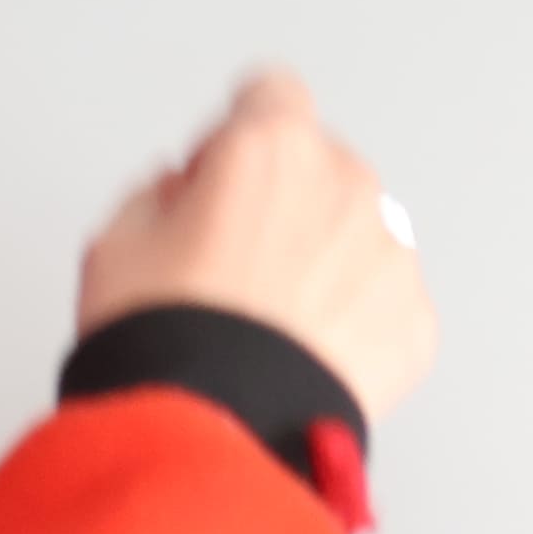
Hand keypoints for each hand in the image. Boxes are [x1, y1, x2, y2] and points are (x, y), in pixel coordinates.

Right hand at [76, 69, 436, 434]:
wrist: (212, 438)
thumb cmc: (161, 341)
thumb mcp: (117, 240)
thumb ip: (163, 191)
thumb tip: (185, 194)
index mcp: (272, 148)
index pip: (270, 95)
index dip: (235, 133)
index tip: (222, 164)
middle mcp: (347, 187)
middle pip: (319, 167)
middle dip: (284, 201)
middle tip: (233, 265)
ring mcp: (390, 254)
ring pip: (358, 234)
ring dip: (324, 260)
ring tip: (269, 325)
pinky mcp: (415, 321)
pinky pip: (382, 303)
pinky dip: (353, 322)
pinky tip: (301, 356)